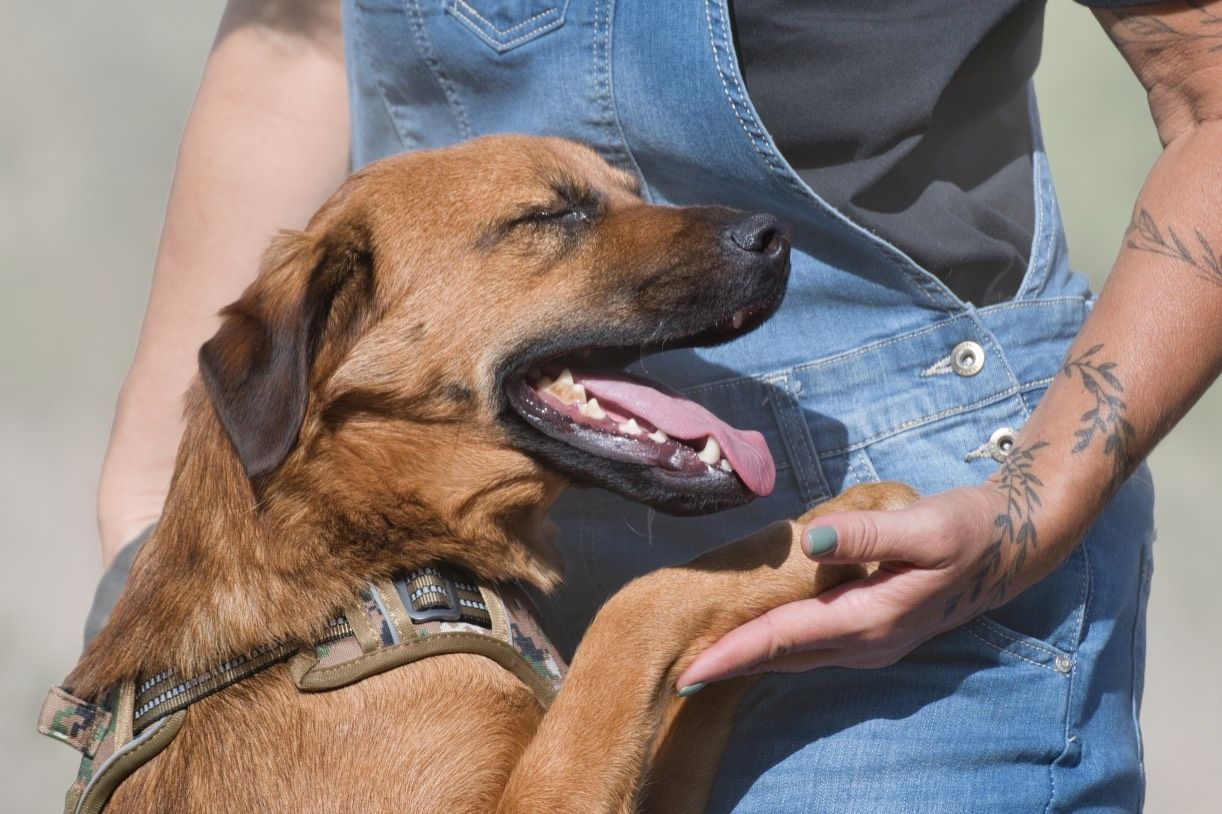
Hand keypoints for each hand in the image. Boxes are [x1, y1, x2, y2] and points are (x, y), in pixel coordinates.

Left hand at [676, 481, 1069, 687]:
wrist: (1012, 546)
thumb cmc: (966, 529)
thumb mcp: (922, 526)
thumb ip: (864, 536)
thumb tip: (808, 540)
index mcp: (868, 619)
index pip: (782, 640)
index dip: (732, 655)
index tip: (686, 671)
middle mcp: (866, 642)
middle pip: (781, 656)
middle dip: (729, 664)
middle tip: (676, 668)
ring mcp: (873, 644)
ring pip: (796, 656)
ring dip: (751, 658)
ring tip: (703, 658)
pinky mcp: (876, 632)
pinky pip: (813, 647)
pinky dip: (778, 646)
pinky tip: (757, 639)